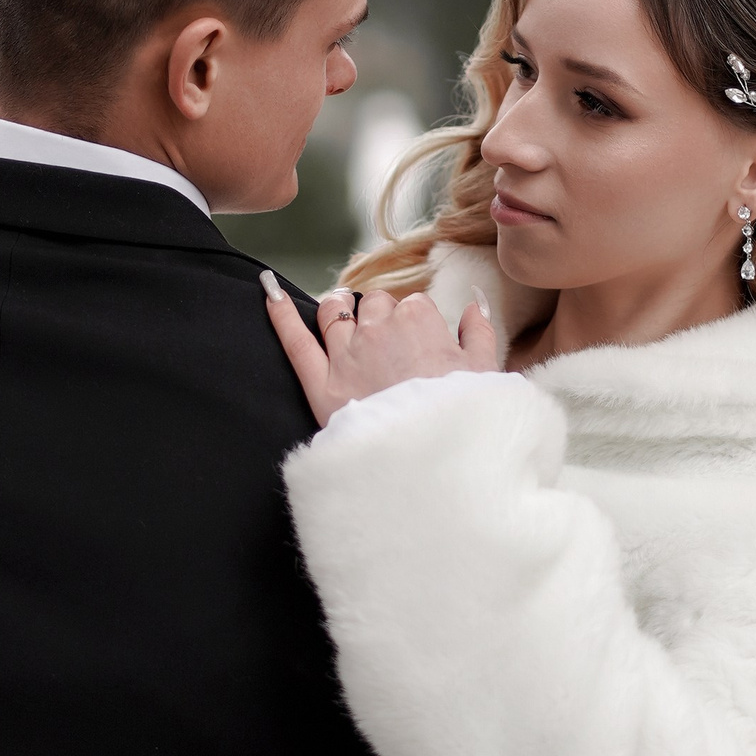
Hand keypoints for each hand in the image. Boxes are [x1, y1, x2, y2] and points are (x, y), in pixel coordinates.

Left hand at [262, 275, 497, 425]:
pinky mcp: (320, 383)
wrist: (430, 463)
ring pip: (333, 311)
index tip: (421, 345)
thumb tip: (474, 303)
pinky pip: (295, 341)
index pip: (413, 305)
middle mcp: (377, 329)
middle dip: (379, 316)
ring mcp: (345, 353)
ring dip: (338, 307)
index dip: (416, 324)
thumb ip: (478, 331)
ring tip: (341, 311)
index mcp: (418, 319)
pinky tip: (269, 292)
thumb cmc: (462, 419)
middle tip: (388, 342)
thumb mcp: (485, 373)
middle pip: (374, 304)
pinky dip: (279, 313)